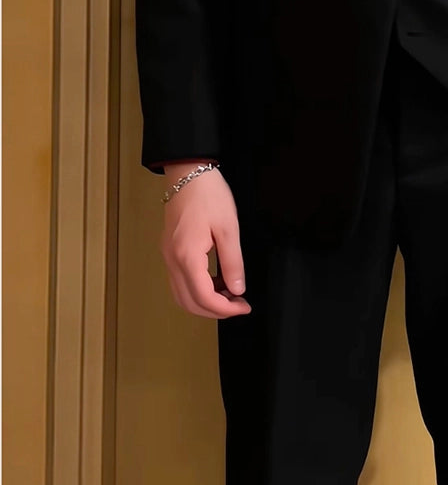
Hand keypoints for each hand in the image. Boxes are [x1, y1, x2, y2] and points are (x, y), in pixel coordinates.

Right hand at [160, 161, 251, 318]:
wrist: (188, 172)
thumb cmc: (208, 194)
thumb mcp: (229, 228)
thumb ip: (232, 262)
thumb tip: (237, 289)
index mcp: (187, 256)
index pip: (203, 298)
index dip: (225, 309)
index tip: (243, 306)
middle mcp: (172, 260)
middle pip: (188, 303)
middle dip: (214, 311)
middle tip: (238, 306)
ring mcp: (168, 256)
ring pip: (181, 295)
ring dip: (204, 302)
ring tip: (229, 294)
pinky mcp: (170, 250)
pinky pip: (180, 281)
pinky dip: (197, 289)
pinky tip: (216, 281)